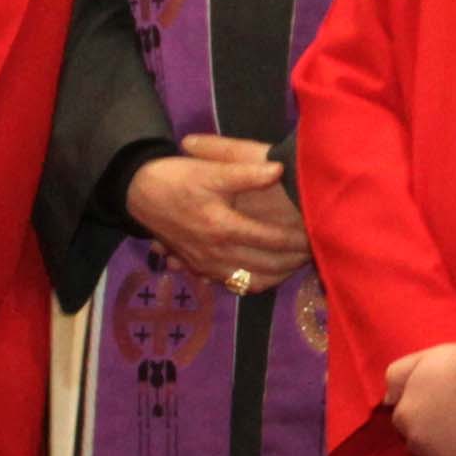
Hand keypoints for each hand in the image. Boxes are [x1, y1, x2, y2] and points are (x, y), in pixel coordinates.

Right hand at [130, 135, 309, 295]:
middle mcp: (216, 253)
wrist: (138, 193)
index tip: (317, 232)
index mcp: (223, 227)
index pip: (271, 240)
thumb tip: (279, 170)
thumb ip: (245, 173)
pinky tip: (270, 275)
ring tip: (299, 264)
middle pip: (266, 265)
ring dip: (278, 275)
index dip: (297, 238)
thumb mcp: (209, 171)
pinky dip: (255, 283)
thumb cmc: (176, 178)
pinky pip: (233, 284)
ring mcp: (206, 265)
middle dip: (294, 260)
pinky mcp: (198, 268)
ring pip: (251, 280)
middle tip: (316, 251)